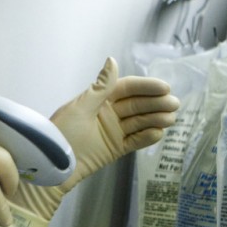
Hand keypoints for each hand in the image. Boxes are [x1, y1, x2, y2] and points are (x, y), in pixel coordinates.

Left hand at [51, 57, 178, 194]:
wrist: (52, 167)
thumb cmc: (61, 133)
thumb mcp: (81, 107)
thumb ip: (101, 86)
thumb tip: (112, 60)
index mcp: (99, 99)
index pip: (127, 89)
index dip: (146, 87)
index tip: (164, 87)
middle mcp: (108, 113)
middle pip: (137, 105)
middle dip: (156, 103)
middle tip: (174, 104)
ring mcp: (113, 131)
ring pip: (139, 122)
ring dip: (156, 119)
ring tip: (170, 118)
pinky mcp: (115, 149)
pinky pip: (135, 141)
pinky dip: (147, 137)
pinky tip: (159, 133)